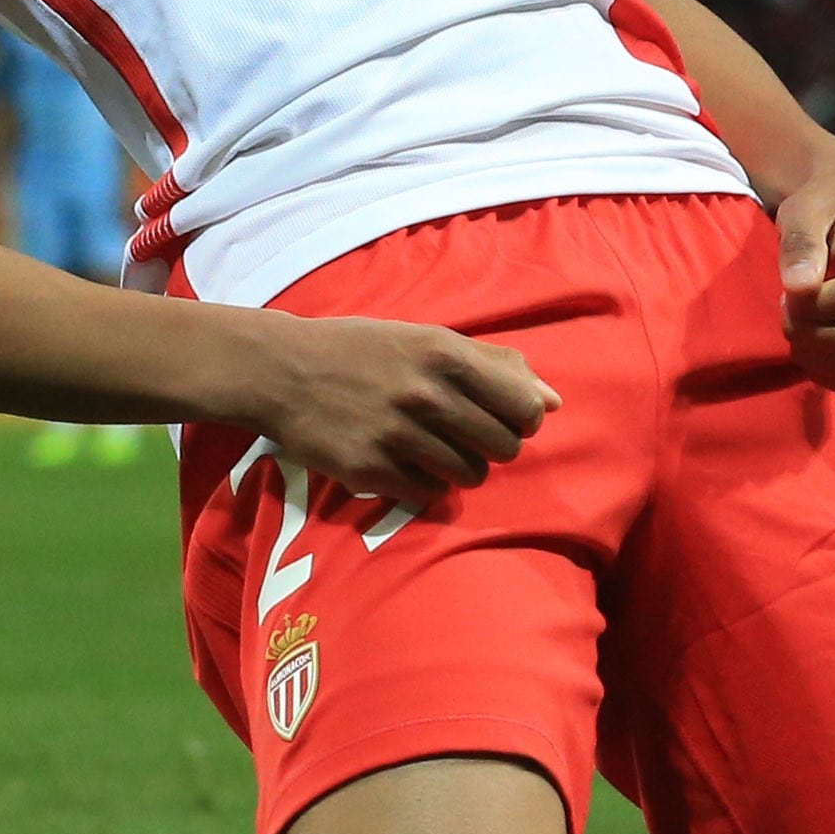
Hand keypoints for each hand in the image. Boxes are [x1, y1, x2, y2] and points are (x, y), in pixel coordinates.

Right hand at [247, 311, 556, 508]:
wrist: (281, 371)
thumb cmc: (364, 351)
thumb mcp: (428, 339)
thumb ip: (494, 365)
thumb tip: (553, 401)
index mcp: (446, 355)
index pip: (525, 408)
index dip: (521, 418)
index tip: (501, 416)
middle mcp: (426, 395)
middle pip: (503, 448)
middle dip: (491, 445)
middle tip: (462, 433)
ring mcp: (397, 435)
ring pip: (470, 475)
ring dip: (459, 466)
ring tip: (430, 447)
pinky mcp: (370, 470)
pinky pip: (430, 494)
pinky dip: (426, 484)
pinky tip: (405, 462)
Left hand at [774, 153, 834, 396]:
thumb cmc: (822, 204)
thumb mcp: (803, 209)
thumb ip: (800, 244)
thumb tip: (799, 288)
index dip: (810, 309)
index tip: (785, 294)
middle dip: (809, 335)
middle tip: (787, 312)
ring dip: (818, 360)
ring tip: (800, 329)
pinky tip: (815, 350)